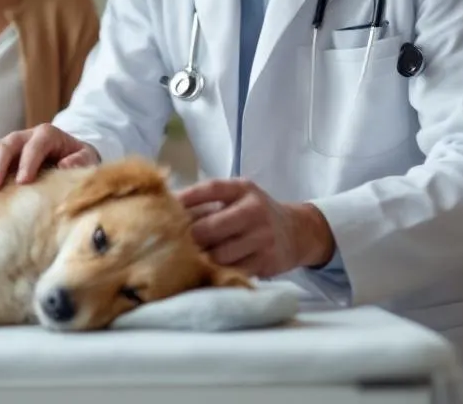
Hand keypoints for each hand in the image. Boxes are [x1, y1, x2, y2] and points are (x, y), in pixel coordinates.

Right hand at [0, 124, 99, 192]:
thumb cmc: (77, 159)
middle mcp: (25, 136)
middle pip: (8, 145)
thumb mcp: (86, 158)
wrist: (69, 154)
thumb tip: (66, 165)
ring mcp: (10, 143)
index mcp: (48, 135)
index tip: (23, 182)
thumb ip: (80, 161)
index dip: (29, 161)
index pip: (36, 144)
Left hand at [176, 179, 334, 278]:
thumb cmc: (254, 214)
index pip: (210, 189)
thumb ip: (208, 202)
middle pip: (210, 228)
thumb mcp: (237, 198)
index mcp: (243, 189)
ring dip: (200, 259)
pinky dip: (216, 273)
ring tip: (184, 261)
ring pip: (219, 254)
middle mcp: (254, 210)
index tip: (165, 208)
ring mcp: (262, 237)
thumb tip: (165, 208)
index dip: (185, 199)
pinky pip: (233, 270)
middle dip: (188, 239)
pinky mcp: (266, 261)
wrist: (297, 232)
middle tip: (170, 245)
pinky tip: (205, 272)